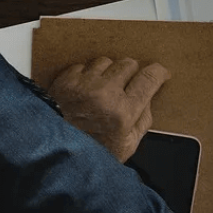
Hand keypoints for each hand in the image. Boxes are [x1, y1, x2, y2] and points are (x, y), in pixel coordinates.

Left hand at [46, 57, 169, 161]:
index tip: (160, 72)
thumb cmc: (88, 151)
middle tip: (127, 84)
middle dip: (131, 72)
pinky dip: (87, 75)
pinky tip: (85, 89)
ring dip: (108, 72)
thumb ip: (143, 121)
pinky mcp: (66, 80)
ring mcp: (84, 84)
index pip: (148, 79)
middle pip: (128, 64)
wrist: (52, 149)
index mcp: (123, 112)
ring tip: (103, 88)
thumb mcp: (126, 146)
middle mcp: (105, 94)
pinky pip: (83, 65)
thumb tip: (148, 99)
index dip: (158, 72)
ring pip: (106, 61)